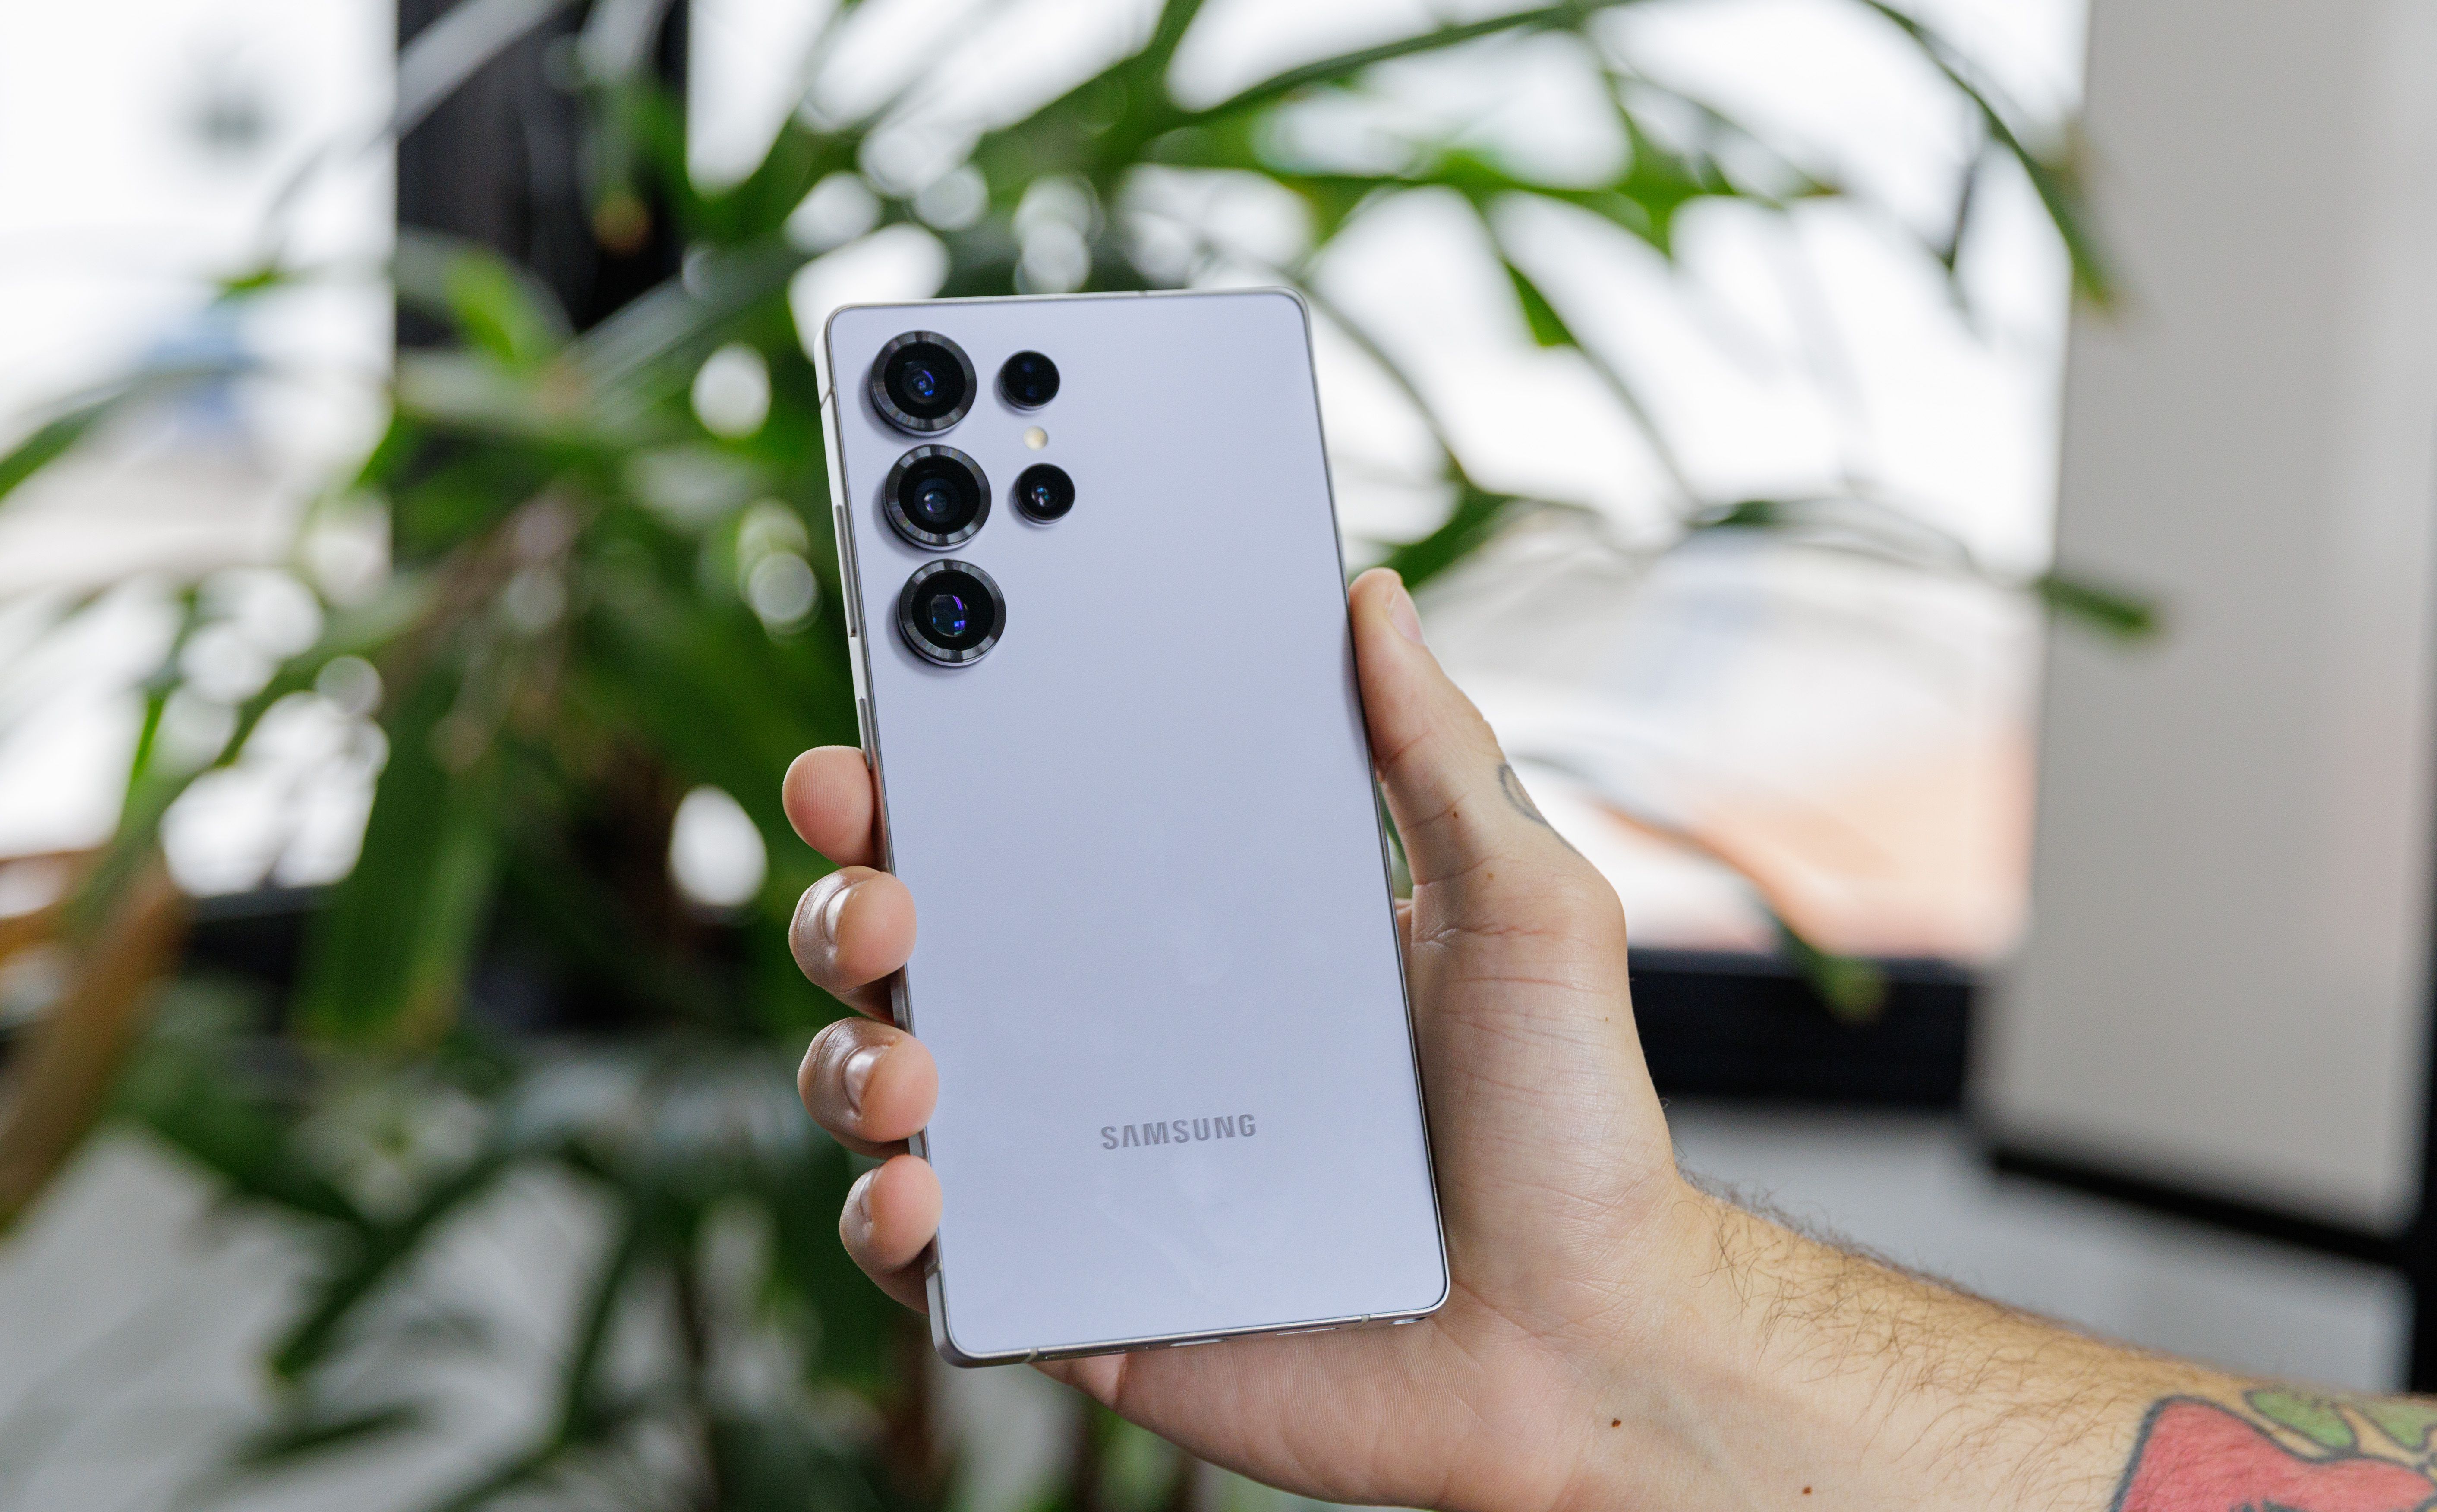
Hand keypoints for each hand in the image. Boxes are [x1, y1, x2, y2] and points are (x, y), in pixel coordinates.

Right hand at [784, 568, 1691, 1510]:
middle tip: (887, 884)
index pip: (1029, 827)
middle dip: (854, 896)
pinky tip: (921, 1196)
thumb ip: (1439, 757)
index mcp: (1195, 931)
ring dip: (853, 1053)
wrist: (1584, 1337)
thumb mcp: (1522, 911)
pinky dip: (888, 1218)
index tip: (890, 717)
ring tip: (910, 1062)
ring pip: (887, 1085)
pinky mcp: (1075, 1287)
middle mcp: (1114, 1036)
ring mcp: (1082, 1163)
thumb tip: (1371, 599)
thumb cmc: (1561, 1127)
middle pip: (918, 945)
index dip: (932, 769)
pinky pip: (929, 1256)